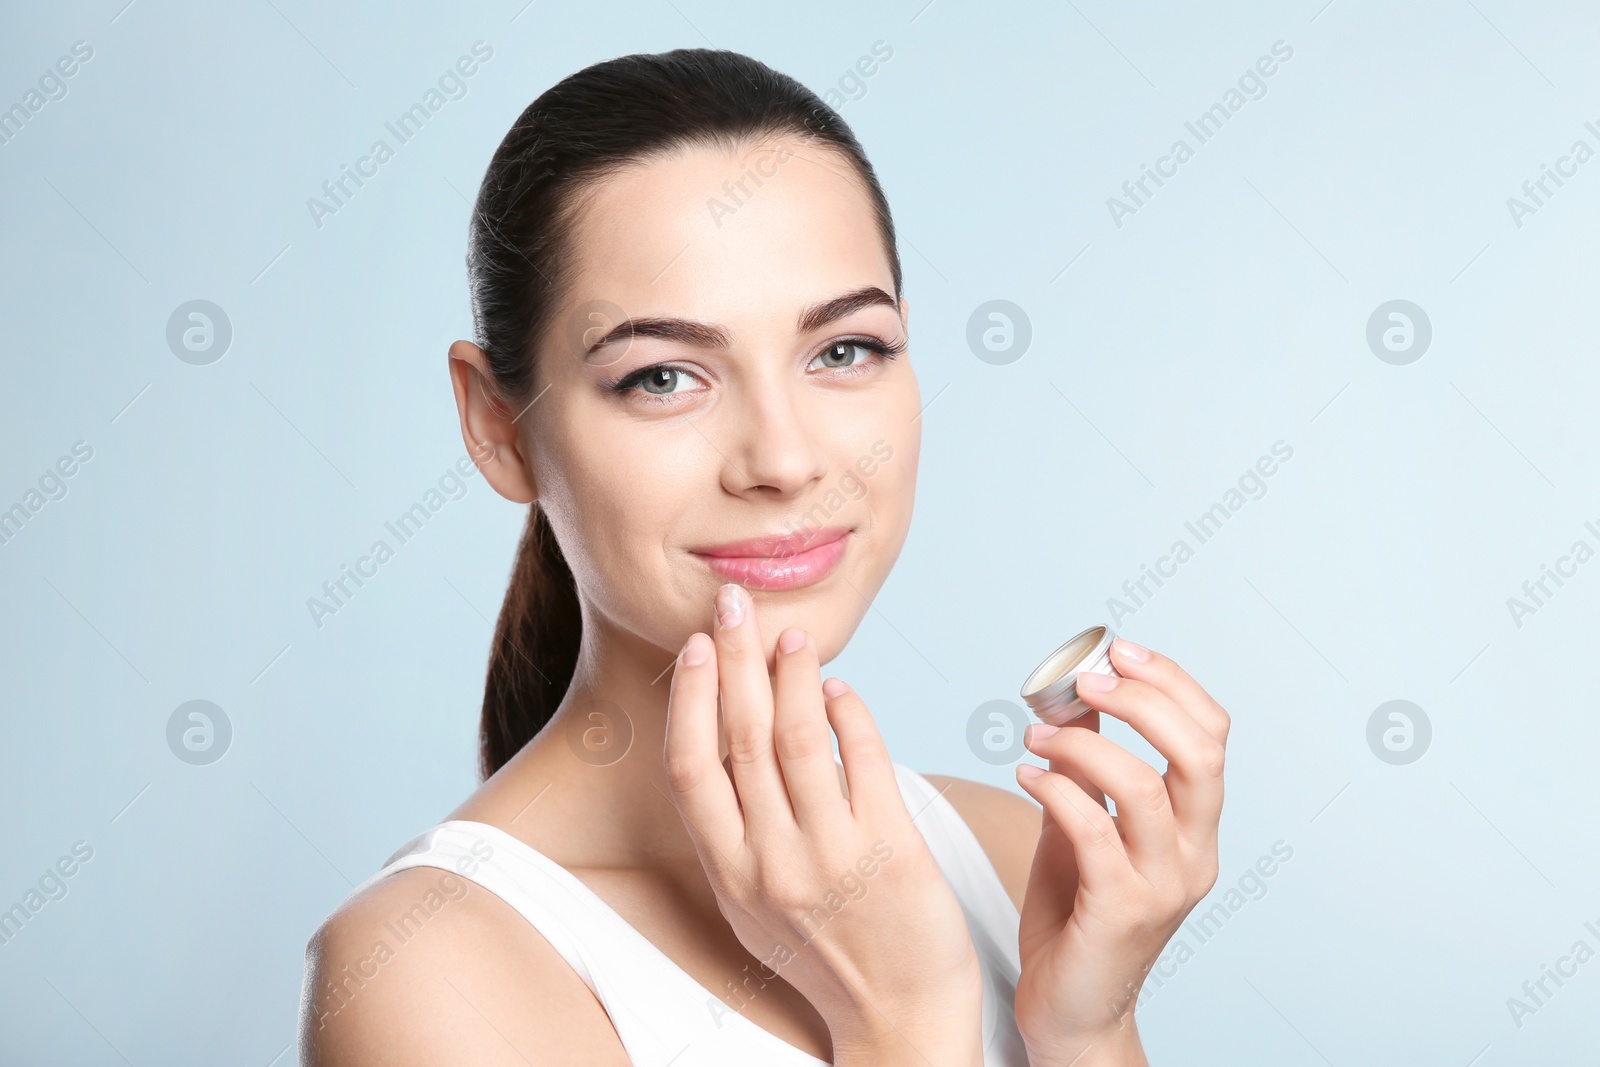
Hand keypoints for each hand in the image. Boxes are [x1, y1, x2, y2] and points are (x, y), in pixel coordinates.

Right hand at [664, 582, 984, 1065]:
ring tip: (793, 637)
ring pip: (801, 740)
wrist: (897, 1020)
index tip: (693, 648)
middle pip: (740, 739)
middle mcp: (770, 864)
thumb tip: (732, 740)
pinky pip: (867, 762)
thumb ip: (737, 832)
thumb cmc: (827, 956)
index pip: (690, 769)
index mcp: (728, 875)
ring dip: (794, 676)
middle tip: (734, 605)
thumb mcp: (755, 903)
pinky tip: (845, 690)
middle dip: (733, 660)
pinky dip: (853, 715)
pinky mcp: (890, 854)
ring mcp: (830, 859)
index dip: (689, 699)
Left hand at [1010, 637, 1228, 1066]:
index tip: (1119, 649)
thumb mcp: (1086, 825)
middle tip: (1085, 678)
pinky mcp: (1122, 911)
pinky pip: (1094, 830)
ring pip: (1142, 787)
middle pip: (1199, 751)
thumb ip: (1091, 769)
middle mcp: (1195, 854)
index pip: (1212, 735)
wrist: (1070, 1009)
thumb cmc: (1076, 915)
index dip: (1172, 682)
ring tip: (1036, 735)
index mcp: (1197, 827)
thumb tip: (1080, 693)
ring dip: (1082, 742)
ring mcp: (1164, 885)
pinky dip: (1056, 789)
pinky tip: (1026, 775)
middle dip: (1142, 698)